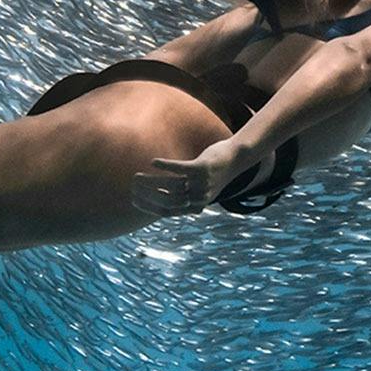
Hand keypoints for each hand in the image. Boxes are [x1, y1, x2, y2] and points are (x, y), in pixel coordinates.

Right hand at [132, 139, 256, 216]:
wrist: (237, 158)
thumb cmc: (213, 174)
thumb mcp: (200, 188)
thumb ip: (184, 195)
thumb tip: (160, 199)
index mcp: (196, 205)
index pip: (167, 212)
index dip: (148, 207)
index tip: (134, 200)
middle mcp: (199, 197)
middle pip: (167, 200)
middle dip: (147, 194)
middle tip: (133, 185)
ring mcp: (202, 183)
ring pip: (171, 185)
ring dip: (151, 181)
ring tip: (138, 175)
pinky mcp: (204, 168)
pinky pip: (180, 169)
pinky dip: (165, 166)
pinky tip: (153, 162)